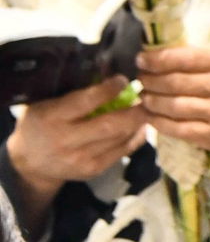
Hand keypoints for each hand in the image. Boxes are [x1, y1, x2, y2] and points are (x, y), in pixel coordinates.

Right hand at [7, 75, 148, 216]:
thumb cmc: (39, 123)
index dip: (109, 90)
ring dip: (138, 123)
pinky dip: (135, 138)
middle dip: (133, 111)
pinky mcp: (92, 170)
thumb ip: (69, 91)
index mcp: (52, 117)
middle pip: (109, 125)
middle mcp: (66, 140)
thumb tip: (105, 70)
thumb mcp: (44, 103)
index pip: (85, 102)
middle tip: (148, 97)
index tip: (124, 80)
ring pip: (119, 139)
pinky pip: (121, 152)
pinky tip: (141, 126)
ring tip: (148, 108)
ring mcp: (80, 159)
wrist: (29, 163)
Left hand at [136, 46, 209, 156]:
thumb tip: (150, 54)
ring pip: (173, 106)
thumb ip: (189, 57)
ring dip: (151, 102)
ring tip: (144, 98)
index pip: (183, 58)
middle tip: (140, 81)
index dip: (157, 59)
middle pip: (174, 82)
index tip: (141, 60)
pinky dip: (158, 122)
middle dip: (150, 81)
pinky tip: (150, 116)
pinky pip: (177, 128)